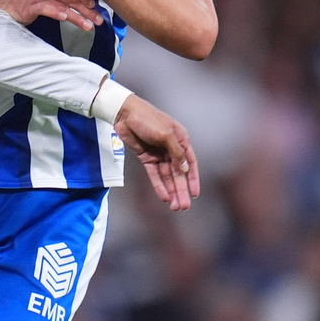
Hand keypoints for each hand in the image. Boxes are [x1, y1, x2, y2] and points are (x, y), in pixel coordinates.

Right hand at [0, 0, 102, 30]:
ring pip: (62, 4)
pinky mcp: (30, 5)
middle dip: (87, 10)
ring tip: (88, 26)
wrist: (6, 7)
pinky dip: (56, 12)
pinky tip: (65, 18)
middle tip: (100, 20)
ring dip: (77, 16)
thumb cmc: (30, 2)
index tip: (97, 7)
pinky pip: (46, 8)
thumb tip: (86, 7)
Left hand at [113, 94, 199, 210]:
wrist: (124, 113)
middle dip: (181, 190)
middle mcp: (171, 149)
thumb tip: (185, 169)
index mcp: (181, 140)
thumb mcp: (166, 134)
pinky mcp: (146, 157)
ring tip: (175, 207)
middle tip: (183, 207)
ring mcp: (158, 154)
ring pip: (167, 176)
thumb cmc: (148, 118)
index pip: (190, 163)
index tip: (194, 194)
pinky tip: (163, 196)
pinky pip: (154, 174)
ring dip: (171, 190)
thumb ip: (176, 152)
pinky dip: (159, 185)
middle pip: (178, 173)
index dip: (192, 179)